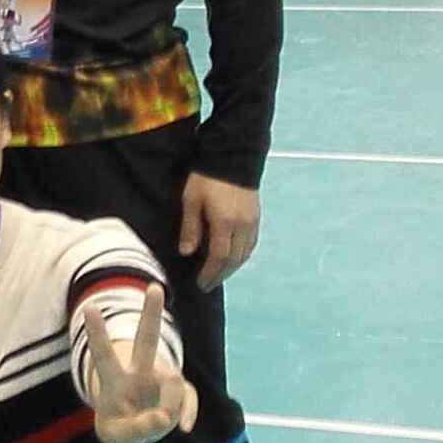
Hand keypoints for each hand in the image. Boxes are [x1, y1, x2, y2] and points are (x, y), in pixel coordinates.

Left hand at [85, 284, 198, 442]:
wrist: (136, 431)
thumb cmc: (119, 428)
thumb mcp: (118, 436)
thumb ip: (137, 428)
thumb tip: (165, 416)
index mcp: (114, 379)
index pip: (103, 354)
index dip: (97, 333)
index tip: (89, 307)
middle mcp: (138, 371)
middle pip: (146, 339)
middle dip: (151, 313)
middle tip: (155, 286)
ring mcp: (161, 377)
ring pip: (172, 383)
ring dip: (168, 410)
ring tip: (156, 423)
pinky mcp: (179, 389)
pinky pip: (188, 397)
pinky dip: (187, 413)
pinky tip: (185, 428)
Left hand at [176, 173, 259, 288]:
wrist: (232, 157)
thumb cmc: (206, 177)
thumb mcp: (191, 200)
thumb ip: (191, 228)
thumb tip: (187, 253)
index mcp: (225, 222)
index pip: (219, 257)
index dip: (210, 273)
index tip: (200, 283)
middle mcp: (242, 225)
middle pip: (234, 260)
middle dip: (220, 275)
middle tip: (207, 285)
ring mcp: (252, 222)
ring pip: (245, 254)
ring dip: (231, 268)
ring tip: (217, 275)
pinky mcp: (256, 217)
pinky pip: (251, 244)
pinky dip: (241, 256)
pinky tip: (232, 259)